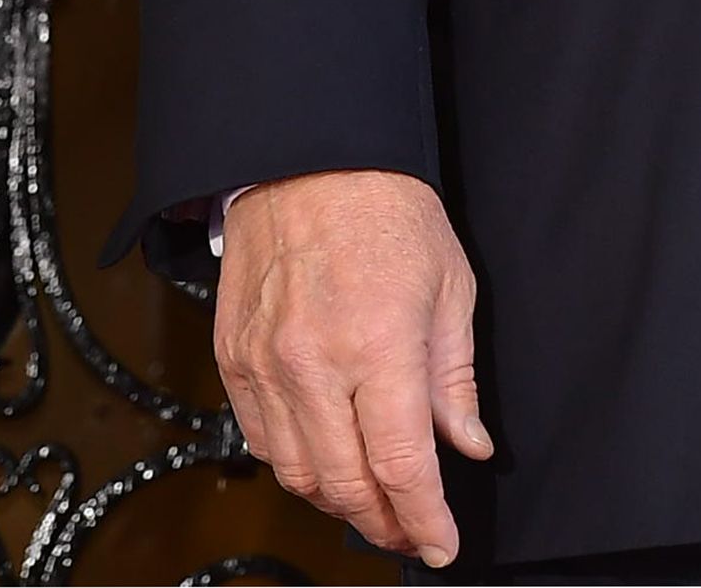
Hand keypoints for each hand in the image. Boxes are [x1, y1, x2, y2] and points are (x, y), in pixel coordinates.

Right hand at [215, 169, 489, 568]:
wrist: (306, 156)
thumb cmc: (387, 209)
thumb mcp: (450, 285)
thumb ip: (454, 378)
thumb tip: (466, 445)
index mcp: (379, 345)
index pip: (402, 464)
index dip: (425, 518)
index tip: (441, 544)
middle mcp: (314, 364)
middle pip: (345, 485)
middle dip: (384, 524)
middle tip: (411, 532)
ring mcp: (265, 365)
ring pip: (296, 473)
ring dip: (338, 502)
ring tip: (372, 503)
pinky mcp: (233, 359)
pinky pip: (260, 440)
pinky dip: (295, 465)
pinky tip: (325, 460)